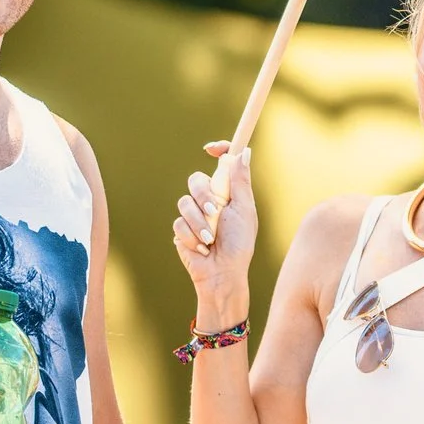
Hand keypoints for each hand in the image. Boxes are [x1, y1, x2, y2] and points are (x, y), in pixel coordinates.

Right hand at [173, 143, 256, 301]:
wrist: (223, 274)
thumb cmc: (239, 245)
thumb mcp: (244, 211)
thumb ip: (241, 182)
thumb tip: (244, 152)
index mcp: (227, 193)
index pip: (222, 163)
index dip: (218, 150)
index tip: (210, 149)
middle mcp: (209, 200)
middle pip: (196, 180)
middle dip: (203, 196)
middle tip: (214, 211)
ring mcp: (194, 214)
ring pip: (184, 202)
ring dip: (200, 222)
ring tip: (211, 239)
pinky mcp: (182, 229)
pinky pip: (179, 223)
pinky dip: (192, 237)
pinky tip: (203, 249)